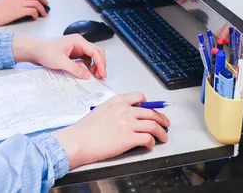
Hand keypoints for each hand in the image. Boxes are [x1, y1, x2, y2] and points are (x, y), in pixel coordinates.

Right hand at [0, 0, 49, 26]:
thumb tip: (22, 4)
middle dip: (43, 0)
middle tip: (46, 5)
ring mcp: (18, 3)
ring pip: (36, 3)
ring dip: (42, 9)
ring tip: (43, 14)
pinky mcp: (18, 11)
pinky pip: (32, 11)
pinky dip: (36, 14)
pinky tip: (35, 18)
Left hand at [12, 35, 106, 79]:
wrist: (34, 49)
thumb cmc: (45, 51)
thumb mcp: (60, 62)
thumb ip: (75, 69)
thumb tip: (87, 75)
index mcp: (78, 41)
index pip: (95, 52)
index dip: (100, 64)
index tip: (102, 74)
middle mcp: (79, 43)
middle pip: (96, 52)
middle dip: (100, 64)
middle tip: (101, 76)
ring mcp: (76, 48)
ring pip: (91, 56)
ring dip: (95, 65)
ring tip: (94, 76)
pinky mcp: (73, 53)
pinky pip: (84, 59)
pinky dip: (88, 66)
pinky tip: (86, 73)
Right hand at [55, 93, 169, 168]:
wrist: (78, 140)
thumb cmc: (84, 129)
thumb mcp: (101, 110)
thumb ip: (115, 110)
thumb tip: (127, 117)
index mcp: (117, 101)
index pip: (140, 97)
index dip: (150, 104)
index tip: (153, 110)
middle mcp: (124, 109)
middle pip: (151, 111)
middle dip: (162, 118)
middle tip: (165, 124)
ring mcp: (127, 123)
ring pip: (153, 124)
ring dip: (161, 132)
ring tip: (163, 137)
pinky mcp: (128, 138)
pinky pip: (148, 138)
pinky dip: (151, 142)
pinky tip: (149, 145)